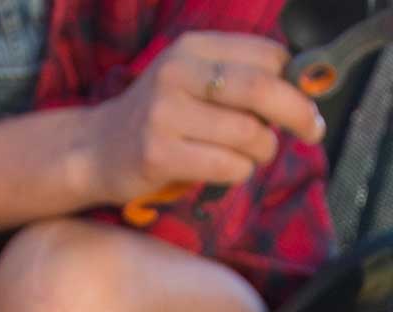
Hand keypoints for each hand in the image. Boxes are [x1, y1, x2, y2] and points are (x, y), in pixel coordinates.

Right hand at [87, 31, 323, 206]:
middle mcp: (177, 75)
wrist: (92, 150)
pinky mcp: (157, 155)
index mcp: (192, 48)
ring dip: (264, 150)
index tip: (303, 101)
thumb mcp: (189, 80)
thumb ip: (235, 77)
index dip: (293, 80)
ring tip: (256, 156)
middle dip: (297, 113)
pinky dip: (239, 172)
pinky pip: (223, 164)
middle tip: (311, 130)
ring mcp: (163, 116)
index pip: (266, 55)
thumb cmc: (154, 119)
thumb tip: (300, 89)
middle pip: (261, 89)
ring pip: (246, 132)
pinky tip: (231, 172)